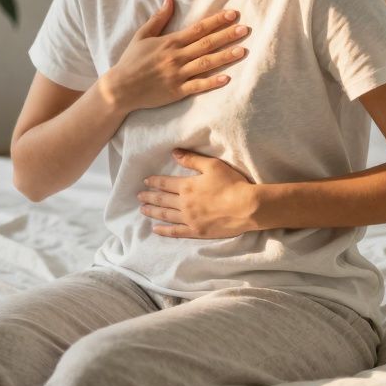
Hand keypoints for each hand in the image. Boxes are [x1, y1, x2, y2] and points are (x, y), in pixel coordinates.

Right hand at [102, 0, 251, 113]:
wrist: (120, 88)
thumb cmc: (131, 61)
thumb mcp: (141, 36)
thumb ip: (158, 19)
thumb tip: (170, 0)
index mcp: (170, 42)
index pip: (198, 28)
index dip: (217, 20)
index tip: (233, 14)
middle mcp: (176, 57)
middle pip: (207, 44)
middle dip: (227, 35)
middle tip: (245, 29)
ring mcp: (177, 74)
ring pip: (206, 63)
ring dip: (225, 57)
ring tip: (243, 50)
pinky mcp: (177, 91)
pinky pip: (198, 86)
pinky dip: (212, 83)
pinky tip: (227, 78)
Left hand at [137, 147, 258, 237]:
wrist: (246, 207)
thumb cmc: (231, 184)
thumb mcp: (212, 165)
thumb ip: (191, 159)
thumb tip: (173, 152)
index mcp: (186, 186)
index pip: (165, 183)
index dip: (154, 182)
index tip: (145, 181)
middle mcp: (184, 204)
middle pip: (162, 200)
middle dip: (149, 197)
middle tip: (139, 196)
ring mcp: (189, 219)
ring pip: (166, 215)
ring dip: (153, 212)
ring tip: (142, 210)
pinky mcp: (196, 232)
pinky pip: (176, 232)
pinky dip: (164, 231)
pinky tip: (156, 230)